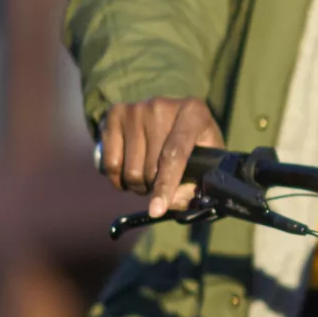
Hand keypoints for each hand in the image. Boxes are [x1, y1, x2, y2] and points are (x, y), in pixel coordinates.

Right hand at [100, 97, 225, 217]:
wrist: (170, 112)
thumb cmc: (193, 140)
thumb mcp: (207, 158)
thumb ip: (196, 185)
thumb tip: (169, 203)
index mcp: (193, 114)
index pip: (174, 155)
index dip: (166, 186)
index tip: (157, 210)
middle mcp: (162, 106)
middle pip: (150, 167)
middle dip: (154, 187)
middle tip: (159, 184)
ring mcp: (136, 109)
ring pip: (130, 170)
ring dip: (137, 185)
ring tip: (146, 177)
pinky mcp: (115, 113)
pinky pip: (110, 163)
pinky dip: (118, 178)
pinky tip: (128, 171)